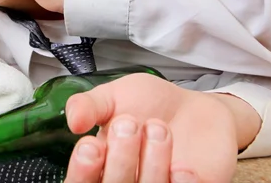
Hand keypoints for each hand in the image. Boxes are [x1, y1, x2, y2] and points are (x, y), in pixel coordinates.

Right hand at [64, 73, 257, 182]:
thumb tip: (73, 121)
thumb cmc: (150, 104)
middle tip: (129, 125)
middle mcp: (124, 182)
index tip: (91, 146)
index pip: (80, 182)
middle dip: (120, 159)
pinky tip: (183, 164)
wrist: (197, 108)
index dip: (82, 170)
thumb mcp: (114, 95)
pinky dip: (181, 182)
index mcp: (100, 165)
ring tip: (159, 128)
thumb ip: (88, 105)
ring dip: (152, 162)